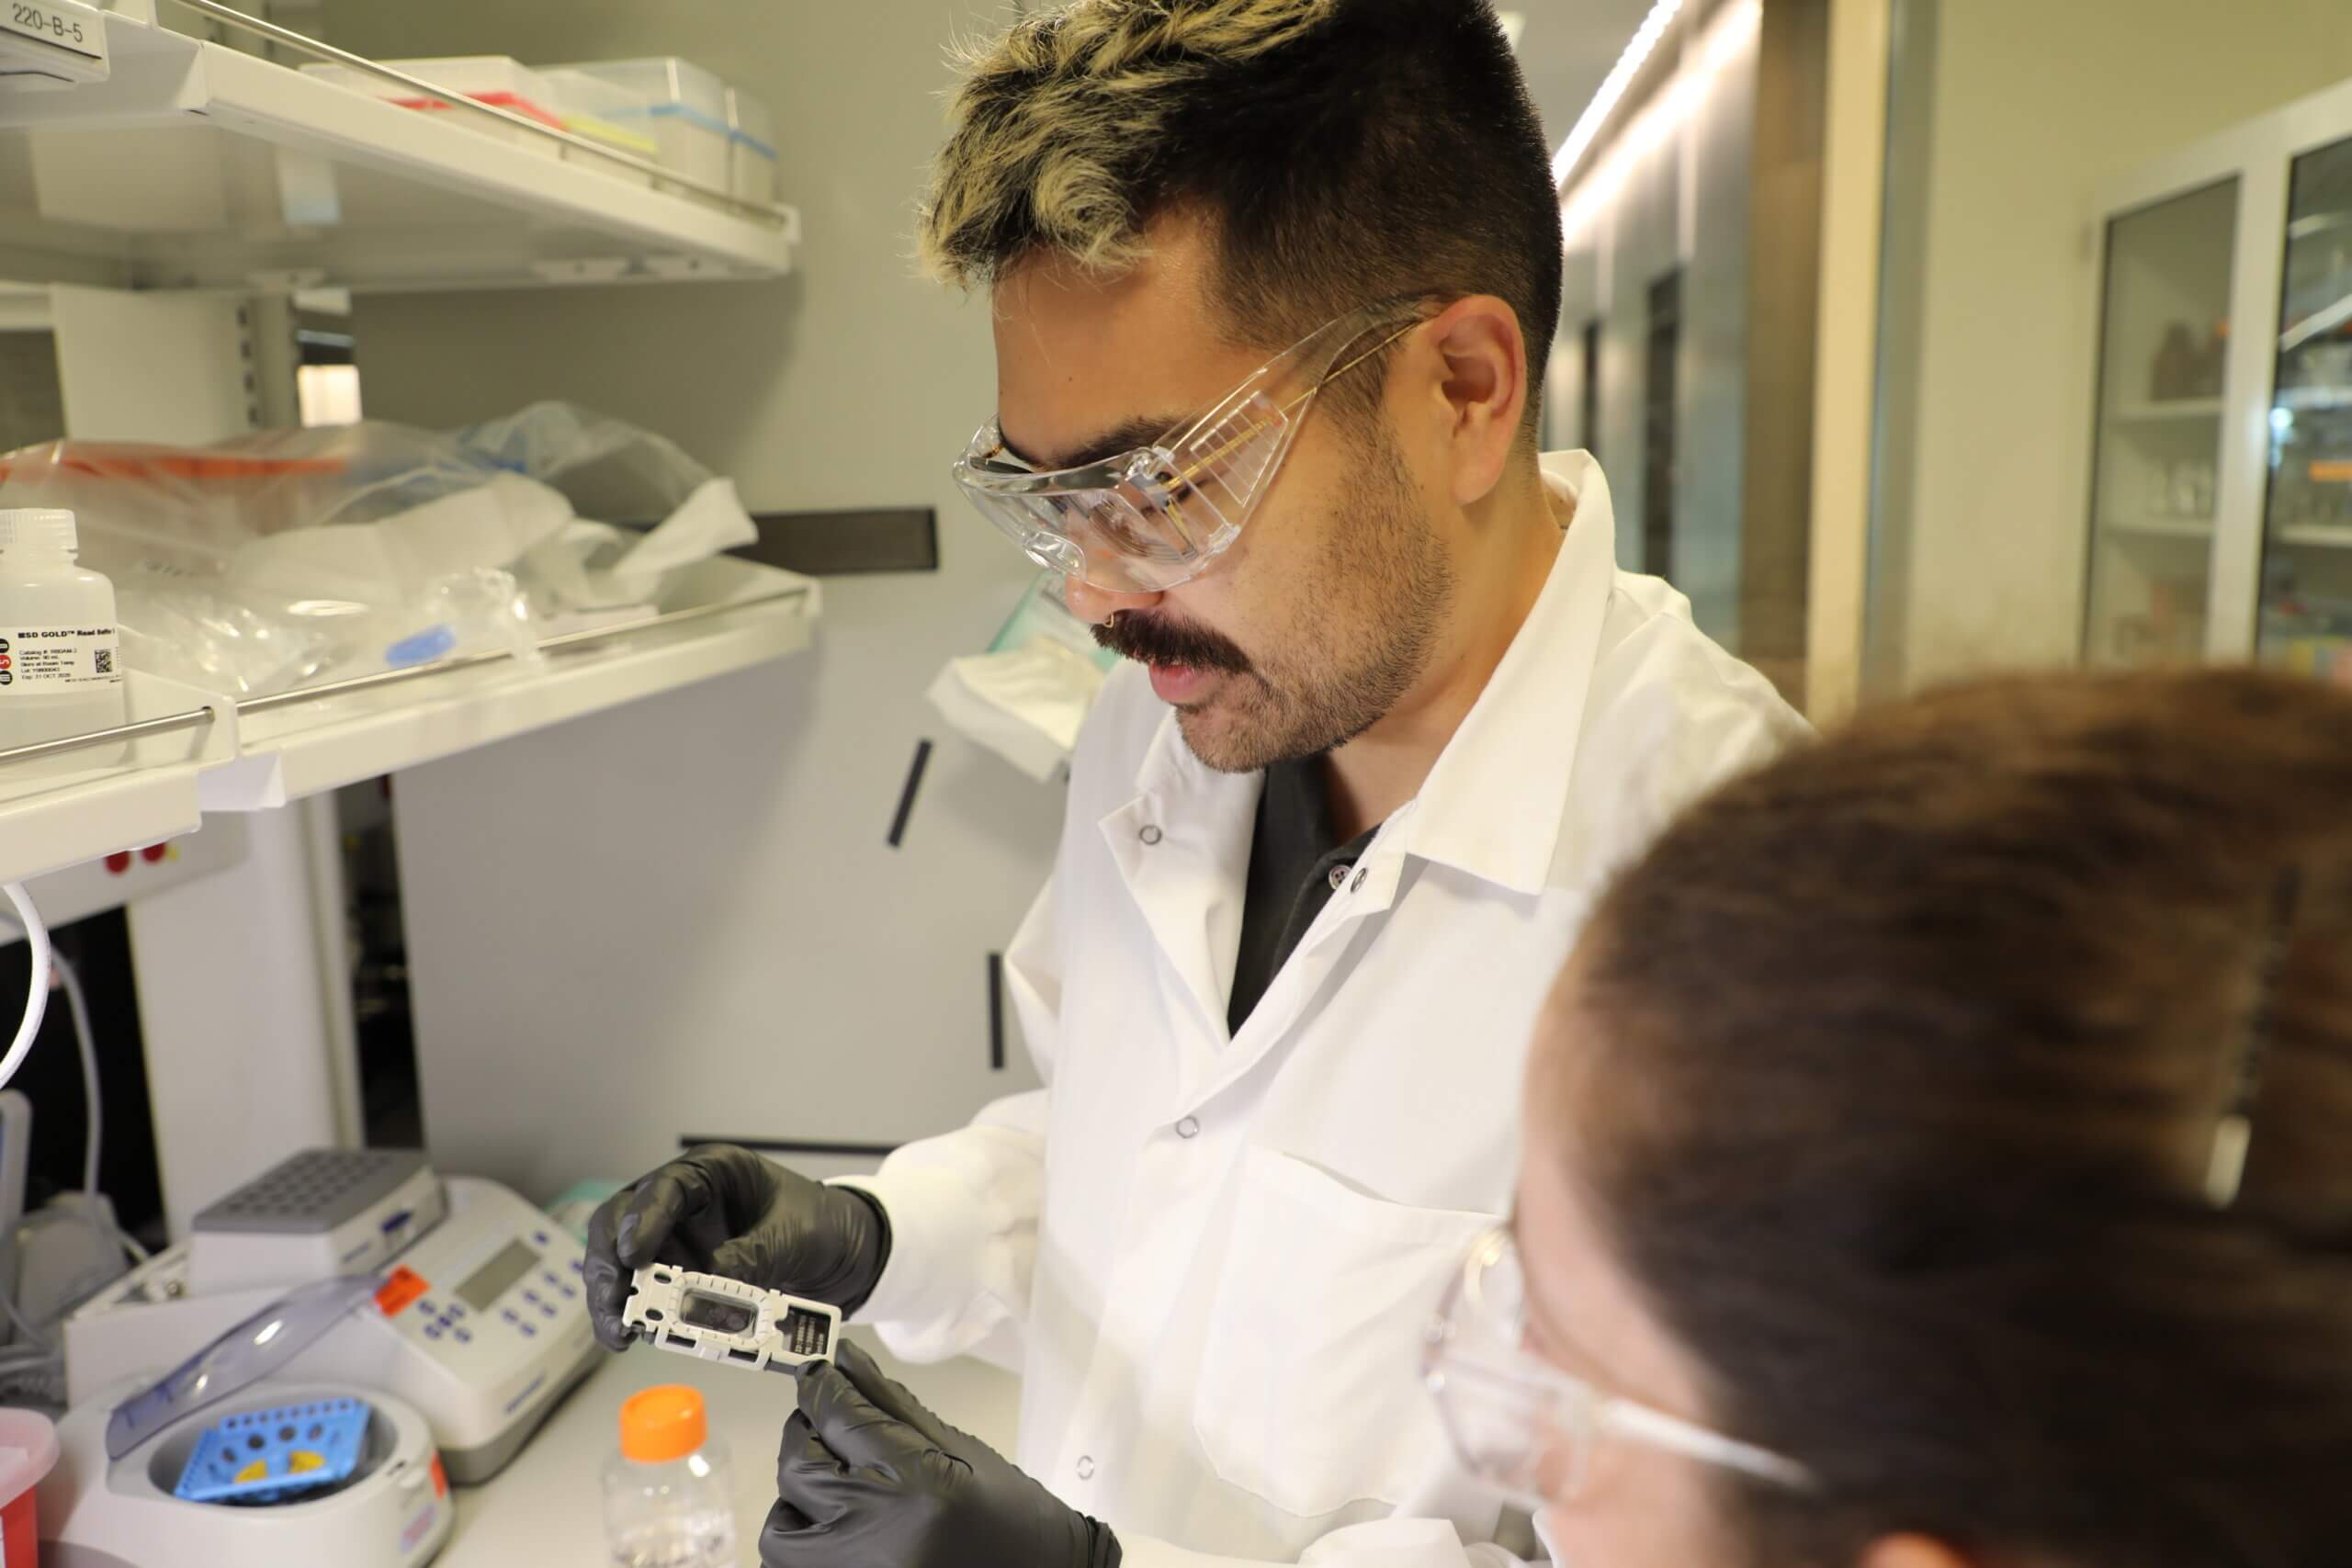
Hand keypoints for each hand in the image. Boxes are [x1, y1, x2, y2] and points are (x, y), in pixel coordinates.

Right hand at [583, 1144, 889, 1351]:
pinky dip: (642, 1315)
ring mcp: (678, 1241)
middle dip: (612, 1266)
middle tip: (617, 1308)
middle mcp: (684, 1204)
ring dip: (618, 1298)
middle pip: (623, 1225)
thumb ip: (755, 1256)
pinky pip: (650, 1295)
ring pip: (625, 1264)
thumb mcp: (796, 1234)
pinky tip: (639, 1336)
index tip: (635, 1255)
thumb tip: (711, 1287)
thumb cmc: (822, 1224)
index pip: (665, 1187)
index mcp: (712, 1173)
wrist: (845, 1254)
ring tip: (623, 1334)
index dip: (643, 1219)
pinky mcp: (681, 1277)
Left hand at [757, 1340, 1120, 1567]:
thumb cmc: (1014, 1520)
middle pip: (800, 1468)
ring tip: (832, 1488)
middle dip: (805, 1435)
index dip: (821, 1387)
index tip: (817, 1375)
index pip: (840, 1417)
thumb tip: (847, 1362)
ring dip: (797, 1499)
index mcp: (918, 1485)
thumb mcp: (961, 1448)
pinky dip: (803, 1544)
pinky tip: (835, 1527)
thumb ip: (893, 1405)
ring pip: (781, 1531)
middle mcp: (880, 1536)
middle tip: (824, 1425)